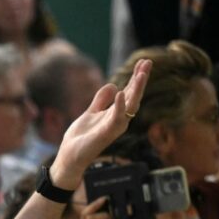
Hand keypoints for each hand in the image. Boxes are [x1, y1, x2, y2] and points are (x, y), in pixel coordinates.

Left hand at [51, 59, 151, 189]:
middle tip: (148, 62)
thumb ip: (101, 100)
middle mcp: (119, 120)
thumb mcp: (91, 112)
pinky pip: (116, 118)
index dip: (136, 78)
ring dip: (136, 89)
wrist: (70, 157)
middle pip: (134, 96)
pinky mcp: (105, 134)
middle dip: (141, 79)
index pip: (129, 92)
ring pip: (130, 106)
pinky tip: (121, 93)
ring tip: (141, 73)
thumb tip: (112, 85)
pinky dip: (119, 106)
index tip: (143, 61)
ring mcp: (113, 127)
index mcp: (115, 114)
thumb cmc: (81, 138)